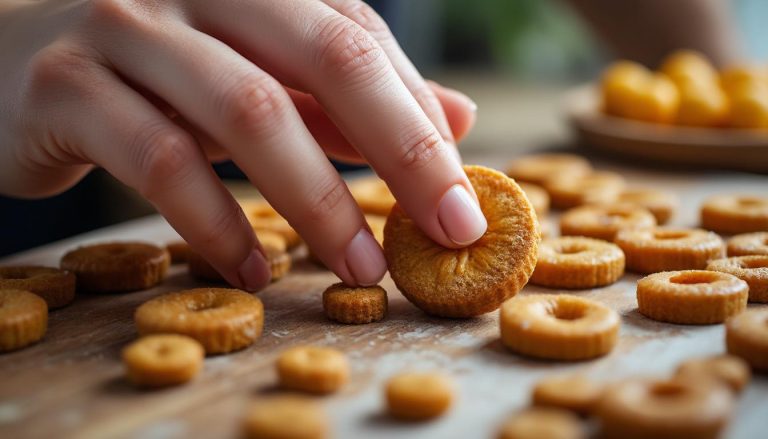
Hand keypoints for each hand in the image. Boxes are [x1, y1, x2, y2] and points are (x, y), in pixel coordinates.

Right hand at [0, 0, 483, 290]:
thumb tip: (456, 118)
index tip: (461, 196)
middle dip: (402, 150)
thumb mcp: (257, 73)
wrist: (5, 59)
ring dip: (318, 201)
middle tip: (448, 227)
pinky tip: (254, 270)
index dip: (420, 118)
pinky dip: (216, 224)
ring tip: (361, 268)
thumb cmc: (152, 74)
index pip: (362, 40)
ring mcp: (129, 27)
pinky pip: (161, 160)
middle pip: (329, 58)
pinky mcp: (67, 85)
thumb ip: (346, 96)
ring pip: (250, 112)